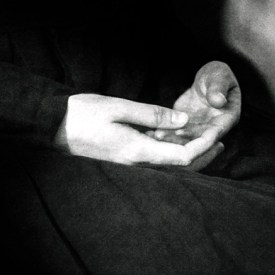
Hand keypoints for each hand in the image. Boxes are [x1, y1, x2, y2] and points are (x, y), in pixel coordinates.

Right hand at [54, 93, 223, 170]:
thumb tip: (183, 120)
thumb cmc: (83, 114)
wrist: (52, 127)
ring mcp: (130, 166)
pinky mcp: (124, 161)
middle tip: (222, 140)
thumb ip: (153, 114)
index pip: (183, 157)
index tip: (217, 131)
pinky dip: (173, 152)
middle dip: (205, 155)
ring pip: (169, 167)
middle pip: (180, 168)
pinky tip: (178, 139)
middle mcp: (136, 165)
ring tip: (207, 140)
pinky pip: (156, 161)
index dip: (205, 146)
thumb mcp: (119, 106)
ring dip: (191, 155)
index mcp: (137, 151)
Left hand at [151, 61, 240, 146]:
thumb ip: (219, 87)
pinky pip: (177, 132)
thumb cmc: (218, 74)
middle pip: (197, 140)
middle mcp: (214, 128)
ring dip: (170, 139)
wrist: (209, 78)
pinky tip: (152, 132)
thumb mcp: (219, 75)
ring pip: (186, 139)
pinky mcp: (187, 127)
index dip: (197, 135)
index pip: (214, 132)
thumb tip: (219, 101)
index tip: (180, 132)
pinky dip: (166, 133)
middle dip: (179, 140)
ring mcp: (200, 129)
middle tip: (160, 136)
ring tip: (153, 135)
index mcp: (227, 118)